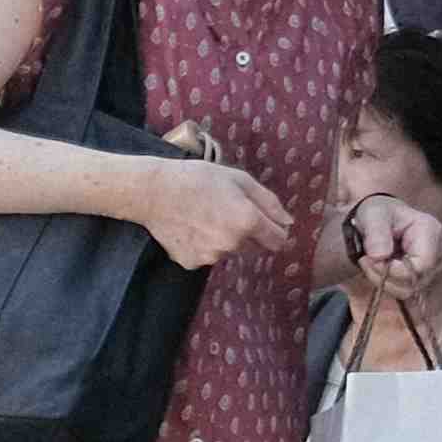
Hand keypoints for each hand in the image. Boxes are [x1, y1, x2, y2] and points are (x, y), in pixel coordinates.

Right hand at [142, 155, 300, 271]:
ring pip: (230, 251)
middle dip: (249, 233)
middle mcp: (233, 243)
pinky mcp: (192, 262)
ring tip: (205, 218)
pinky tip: (190, 228)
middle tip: (227, 212)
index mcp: (248, 221)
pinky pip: (207, 256)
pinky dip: (203, 245)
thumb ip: (269, 202)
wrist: (153, 192)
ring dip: (225, 239)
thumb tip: (288, 223)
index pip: (278, 239)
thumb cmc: (198, 178)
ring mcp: (211, 256)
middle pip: (255, 247)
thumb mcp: (239, 180)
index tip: (266, 222)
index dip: (275, 230)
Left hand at [337, 194, 441, 296]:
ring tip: (371, 262)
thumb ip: (376, 232)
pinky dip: (387, 284)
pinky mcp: (425, 276)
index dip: (394, 270)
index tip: (372, 260)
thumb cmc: (378, 214)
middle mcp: (439, 249)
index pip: (422, 264)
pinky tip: (379, 269)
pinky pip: (405, 291)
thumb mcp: (373, 215)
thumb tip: (380, 256)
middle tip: (366, 259)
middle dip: (384, 275)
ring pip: (409, 289)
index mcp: (431, 230)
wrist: (379, 221)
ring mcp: (435, 265)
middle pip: (415, 279)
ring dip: (383, 280)